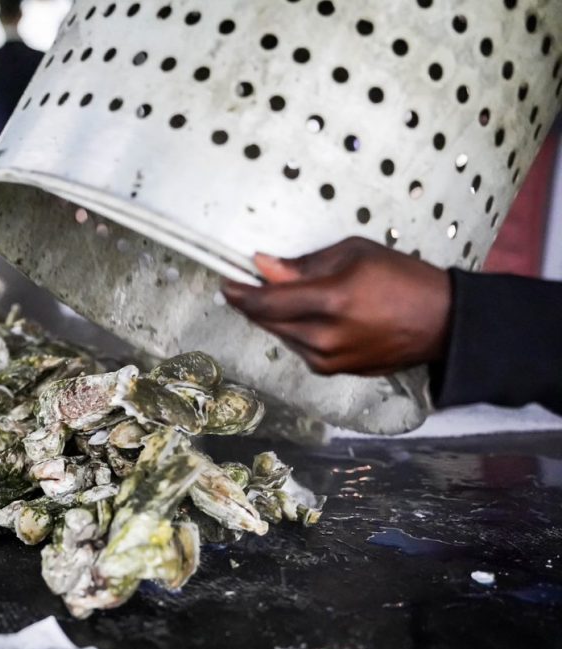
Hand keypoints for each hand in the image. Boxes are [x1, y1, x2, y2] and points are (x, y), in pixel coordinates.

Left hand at [221, 237, 450, 376]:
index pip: (265, 302)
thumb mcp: (353, 254)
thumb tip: (263, 266)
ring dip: (276, 316)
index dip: (240, 292)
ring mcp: (328, 359)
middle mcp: (324, 337)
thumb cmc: (402, 279)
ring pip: (281, 335)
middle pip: (267, 321)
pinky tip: (314, 316)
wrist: (443, 323)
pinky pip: (299, 347)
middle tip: (250, 283)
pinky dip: (296, 330)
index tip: (228, 282)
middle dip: (254, 302)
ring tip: (295, 296)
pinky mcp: (333, 372)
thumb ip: (303, 265)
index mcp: (330, 301)